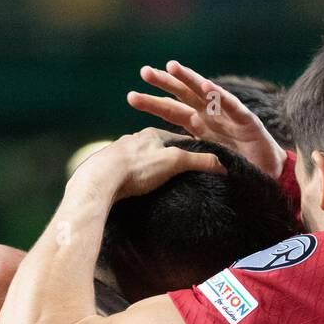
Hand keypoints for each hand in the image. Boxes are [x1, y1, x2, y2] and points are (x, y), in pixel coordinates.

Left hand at [74, 128, 224, 200]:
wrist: (100, 179)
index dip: (189, 150)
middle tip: (178, 176)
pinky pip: (125, 172)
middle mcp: (133, 140)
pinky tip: (135, 189)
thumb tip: (223, 166)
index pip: (177, 138)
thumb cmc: (138, 168)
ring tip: (157, 185)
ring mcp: (118, 153)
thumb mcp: (175, 162)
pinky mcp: (107, 168)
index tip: (198, 162)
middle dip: (167, 160)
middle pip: (157, 148)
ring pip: (139, 159)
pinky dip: (133, 179)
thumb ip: (199, 162)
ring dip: (148, 169)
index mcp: (151, 134)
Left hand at [127, 60, 286, 178]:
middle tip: (144, 72)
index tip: (131, 97)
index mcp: (198, 124)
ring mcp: (228, 114)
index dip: (153, 103)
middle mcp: (210, 114)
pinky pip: (231, 105)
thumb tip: (156, 160)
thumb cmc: (234, 165)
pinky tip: (206, 86)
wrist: (266, 174)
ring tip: (172, 67)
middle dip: (164, 83)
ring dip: (189, 78)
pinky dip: (219, 96)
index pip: (171, 110)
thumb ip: (185, 154)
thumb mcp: (203, 159)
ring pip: (205, 92)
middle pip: (183, 95)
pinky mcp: (247, 120)